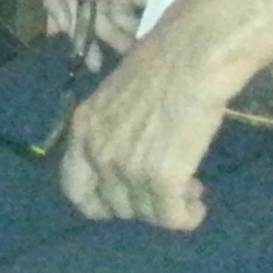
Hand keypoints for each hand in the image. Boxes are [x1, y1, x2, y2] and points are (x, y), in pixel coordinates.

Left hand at [54, 8, 235, 231]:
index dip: (100, 203)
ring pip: (146, 215)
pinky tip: (198, 205)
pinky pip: (172, 217)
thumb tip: (126, 162)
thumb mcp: (118, 95)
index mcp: (83, 127)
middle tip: (168, 189)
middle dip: (142, 204)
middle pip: (114, 207)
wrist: (192, 55)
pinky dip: (188, 216)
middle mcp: (98, 152)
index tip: (126, 198)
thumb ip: (113, 130)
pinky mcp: (161, 179)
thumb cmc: (163, 63)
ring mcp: (127, 167)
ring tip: (191, 187)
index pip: (74, 189)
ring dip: (169, 208)